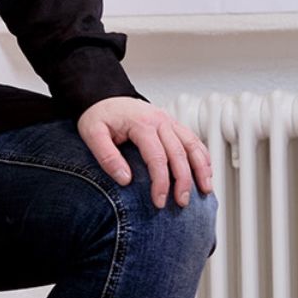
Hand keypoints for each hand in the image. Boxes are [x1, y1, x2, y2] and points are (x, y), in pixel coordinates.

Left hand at [77, 97, 216, 208]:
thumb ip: (106, 156)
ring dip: (202, 168)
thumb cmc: (98, 115)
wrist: (103, 96)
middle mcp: (159, 120)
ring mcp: (168, 121)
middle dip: (184, 181)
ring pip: (193, 145)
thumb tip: (125, 179)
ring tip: (205, 190)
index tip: (159, 201)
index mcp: (141, 123)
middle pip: (179, 153)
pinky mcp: (172, 124)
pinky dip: (203, 156)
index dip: (161, 182)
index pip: (157, 157)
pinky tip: (206, 171)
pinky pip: (193, 139)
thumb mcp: (92, 133)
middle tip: (182, 202)